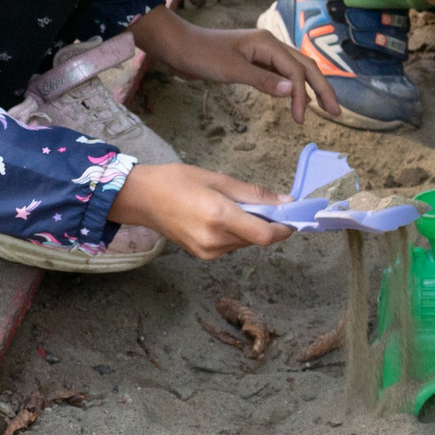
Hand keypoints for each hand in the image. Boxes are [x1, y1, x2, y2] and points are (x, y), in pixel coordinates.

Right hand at [111, 163, 291, 258]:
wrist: (140, 198)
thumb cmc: (176, 181)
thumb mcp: (218, 179)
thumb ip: (254, 194)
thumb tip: (286, 202)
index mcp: (220, 218)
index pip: (265, 235)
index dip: (284, 229)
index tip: (293, 217)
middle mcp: (214, 240)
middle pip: (257, 239)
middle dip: (268, 224)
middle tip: (265, 203)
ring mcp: (207, 251)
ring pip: (244, 243)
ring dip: (250, 228)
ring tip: (234, 206)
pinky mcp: (201, 255)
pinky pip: (230, 246)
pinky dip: (236, 233)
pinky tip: (223, 217)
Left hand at [133, 10, 341, 122]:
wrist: (177, 46)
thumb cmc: (201, 55)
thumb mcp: (231, 69)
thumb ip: (262, 80)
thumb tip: (292, 91)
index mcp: (268, 44)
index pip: (296, 71)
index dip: (302, 95)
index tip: (301, 119)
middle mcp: (270, 45)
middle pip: (305, 66)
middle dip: (322, 88)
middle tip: (336, 112)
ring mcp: (262, 53)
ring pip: (295, 69)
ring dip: (309, 87)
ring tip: (322, 106)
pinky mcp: (253, 61)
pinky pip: (281, 73)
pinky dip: (292, 86)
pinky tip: (294, 97)